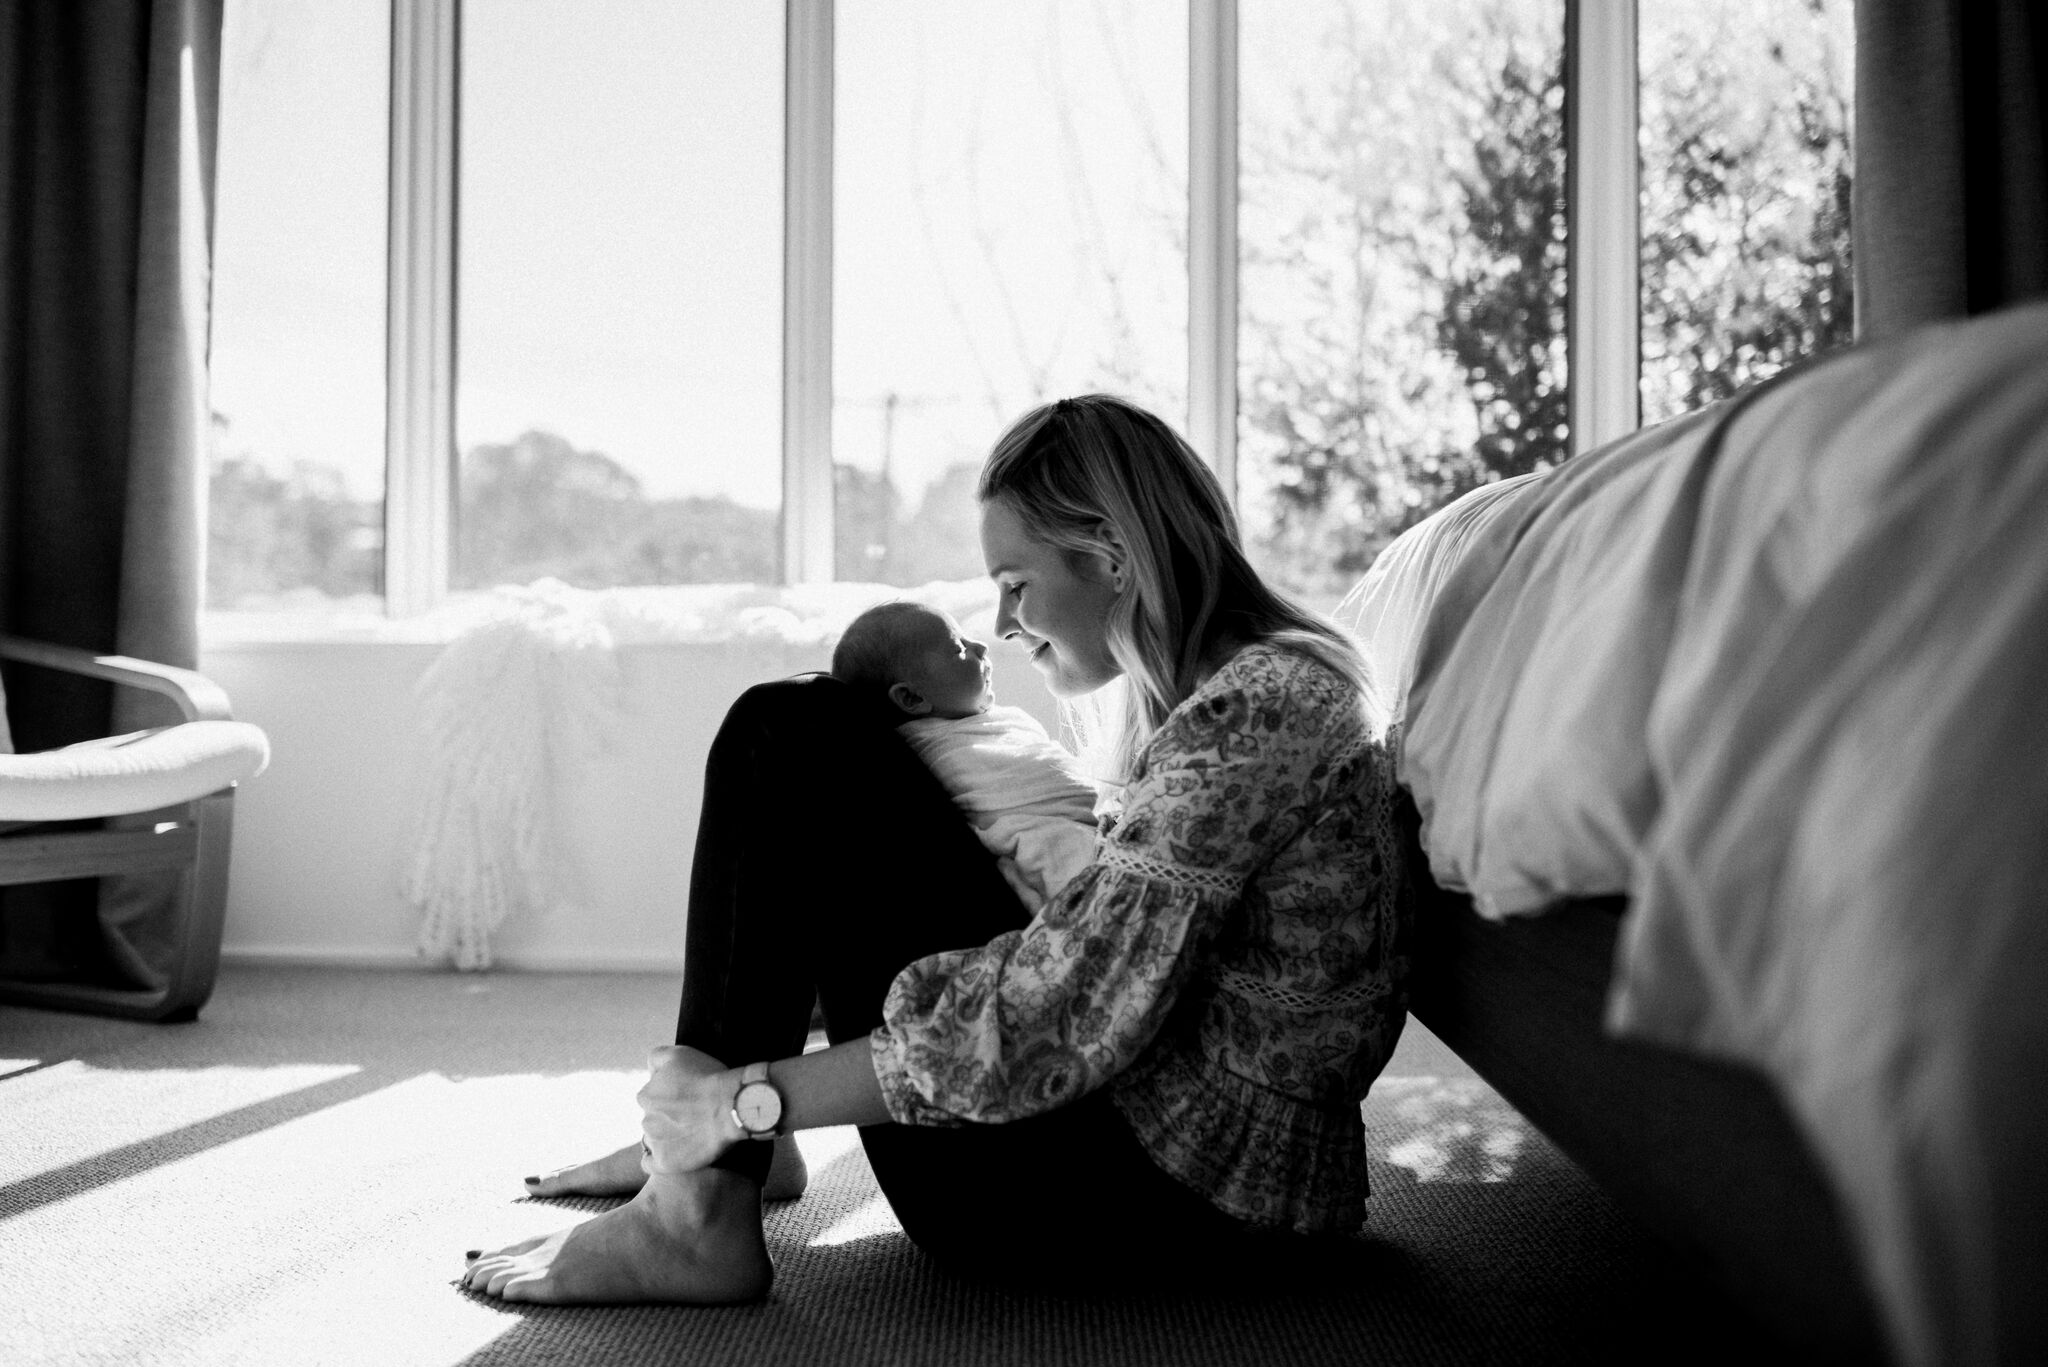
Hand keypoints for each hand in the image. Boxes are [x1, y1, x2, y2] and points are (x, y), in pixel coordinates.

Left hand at [636, 1044, 742, 1175]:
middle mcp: (645, 1119)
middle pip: (655, 1119)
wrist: (731, 1106)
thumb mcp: (680, 1053)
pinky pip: (651, 1163)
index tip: (689, 1098)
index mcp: (646, 1095)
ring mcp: (654, 1143)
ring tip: (694, 1134)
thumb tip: (650, 1069)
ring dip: (669, 1137)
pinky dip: (660, 1159)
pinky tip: (676, 1154)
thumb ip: (657, 1057)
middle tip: (695, 1116)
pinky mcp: (665, 1163)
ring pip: (656, 1140)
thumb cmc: (710, 1077)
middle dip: (670, 1118)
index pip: (653, 1098)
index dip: (672, 1098)